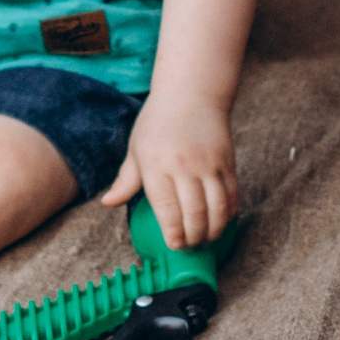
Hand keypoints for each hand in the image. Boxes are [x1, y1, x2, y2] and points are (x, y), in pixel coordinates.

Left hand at [99, 92, 237, 250]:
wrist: (191, 92)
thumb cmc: (158, 122)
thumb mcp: (136, 148)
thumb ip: (125, 180)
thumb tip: (107, 203)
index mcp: (156, 164)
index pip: (166, 208)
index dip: (172, 232)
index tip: (173, 245)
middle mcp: (184, 165)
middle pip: (194, 212)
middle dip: (193, 237)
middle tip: (189, 246)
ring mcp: (209, 163)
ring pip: (217, 208)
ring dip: (213, 230)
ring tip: (206, 239)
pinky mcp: (227, 161)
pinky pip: (231, 195)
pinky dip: (228, 213)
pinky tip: (221, 221)